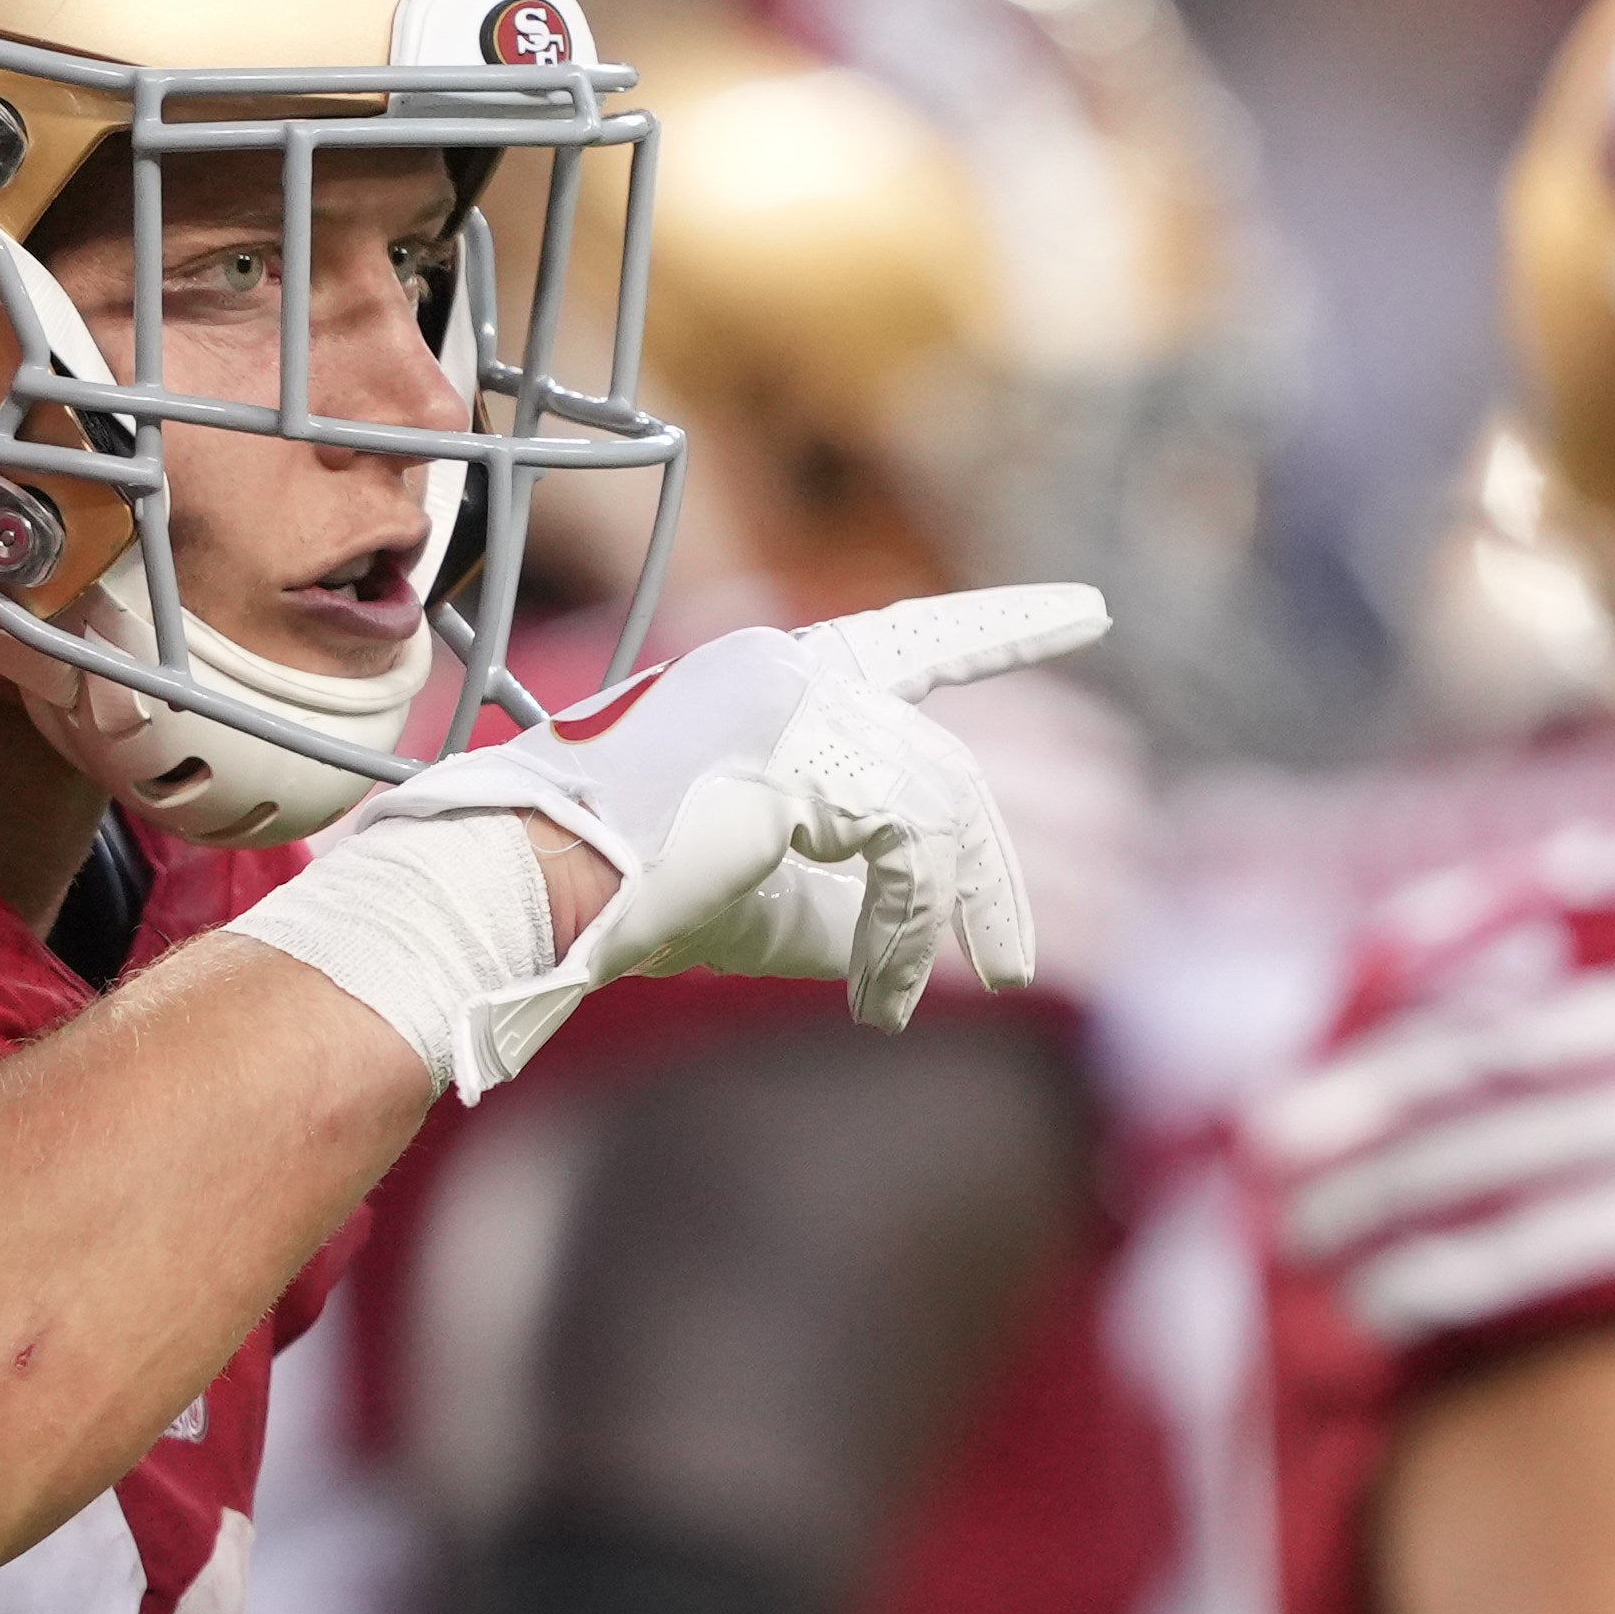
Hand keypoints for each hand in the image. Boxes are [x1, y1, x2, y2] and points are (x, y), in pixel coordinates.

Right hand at [288, 585, 1105, 1093]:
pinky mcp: (796, 747)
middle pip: (944, 766)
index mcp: (774, 680)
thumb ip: (868, 887)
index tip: (1088, 612)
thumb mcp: (774, 888)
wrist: (526, 886)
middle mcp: (791, 671)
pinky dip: (906, 937)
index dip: (1005, 626)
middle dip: (998, 872)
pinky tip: (881, 1001)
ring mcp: (792, 700)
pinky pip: (905, 852)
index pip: (913, 639)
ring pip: (937, 807)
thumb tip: (972, 937)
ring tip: (944, 994)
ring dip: (956, 915)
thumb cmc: (626, 895)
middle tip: (1024, 961)